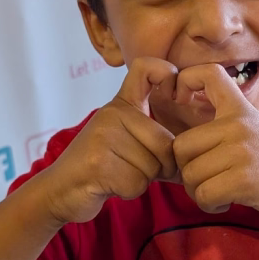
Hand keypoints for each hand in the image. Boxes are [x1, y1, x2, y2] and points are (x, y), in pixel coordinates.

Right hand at [43, 57, 178, 224]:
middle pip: (164, 142)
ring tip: (118, 174)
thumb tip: (197, 146)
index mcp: (121, 104)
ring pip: (153, 166)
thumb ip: (155, 135)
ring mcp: (103, 137)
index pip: (146, 68)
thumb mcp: (126, 138)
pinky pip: (138, 183)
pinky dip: (130, 191)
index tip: (176, 94)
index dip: (167, 72)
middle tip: (134, 168)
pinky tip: (111, 185)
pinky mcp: (98, 163)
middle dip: (160, 167)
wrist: (61, 190)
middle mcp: (112, 114)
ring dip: (142, 180)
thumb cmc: (104, 166)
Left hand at [172, 65, 258, 228]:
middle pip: (180, 146)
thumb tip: (177, 147)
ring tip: (222, 193)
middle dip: (187, 171)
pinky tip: (227, 203)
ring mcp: (242, 151)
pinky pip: (203, 195)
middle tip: (208, 180)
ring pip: (189, 175)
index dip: (185, 81)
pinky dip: (210, 205)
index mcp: (241, 109)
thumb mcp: (257, 132)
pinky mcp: (245, 179)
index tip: (183, 103)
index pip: (208, 73)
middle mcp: (239, 125)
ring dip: (199, 192)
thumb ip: (223, 132)